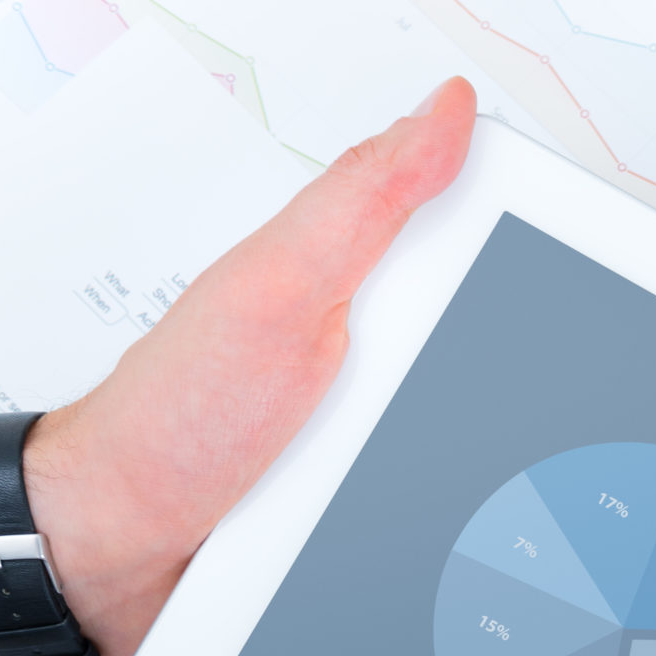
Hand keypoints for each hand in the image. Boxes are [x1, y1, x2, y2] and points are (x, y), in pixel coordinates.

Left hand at [0, 80, 479, 655]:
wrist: (117, 545)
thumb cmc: (176, 421)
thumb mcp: (279, 292)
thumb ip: (362, 203)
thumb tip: (443, 110)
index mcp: (353, 270)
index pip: (478, 231)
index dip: (526, 252)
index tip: (538, 290)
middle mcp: (369, 338)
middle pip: (492, 341)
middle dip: (501, 382)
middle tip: (429, 410)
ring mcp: (372, 417)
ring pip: (481, 432)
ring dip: (481, 471)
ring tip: (429, 482)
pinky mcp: (369, 487)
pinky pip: (445, 494)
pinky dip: (445, 514)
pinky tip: (434, 527)